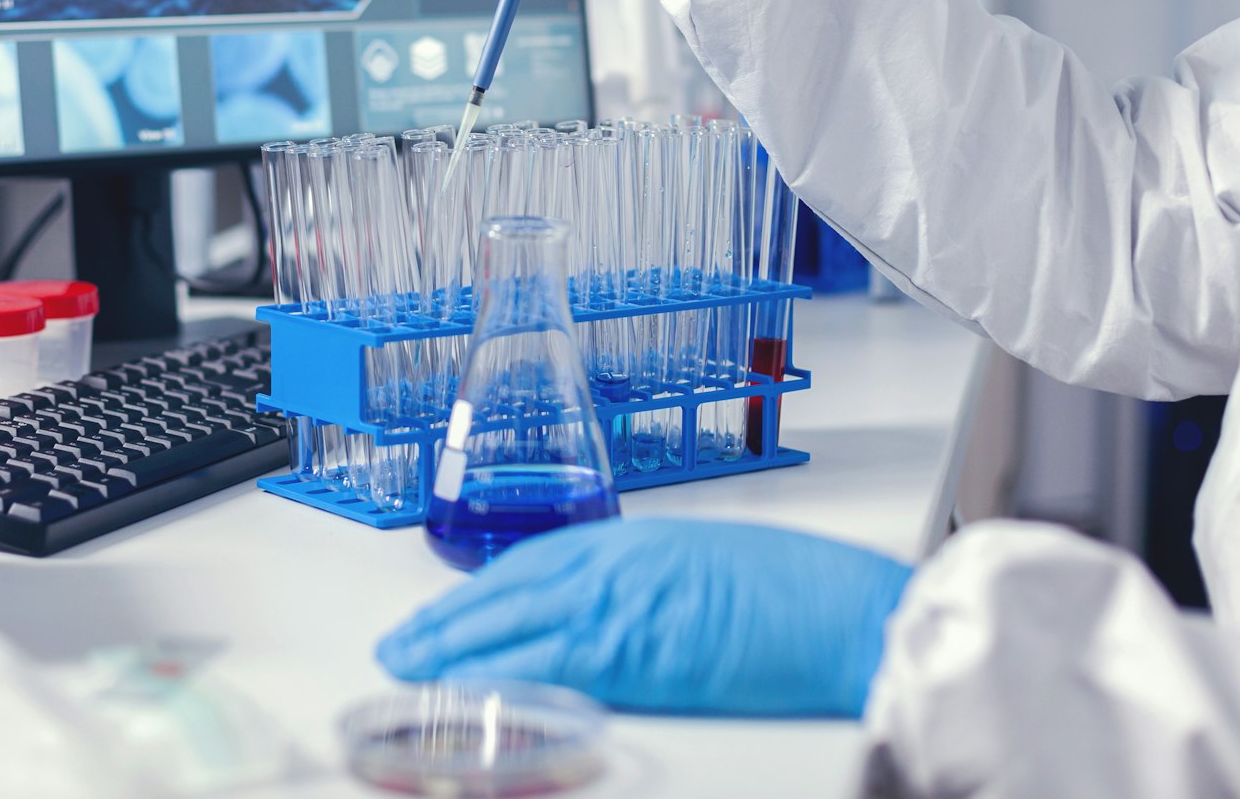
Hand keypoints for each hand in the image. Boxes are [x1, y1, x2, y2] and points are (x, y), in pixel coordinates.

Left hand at [377, 518, 913, 716]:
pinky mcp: (634, 657)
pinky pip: (549, 672)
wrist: (841, 610)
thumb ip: (641, 582)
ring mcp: (620, 609)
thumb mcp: (701, 563)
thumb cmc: (793, 588)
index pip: (528, 565)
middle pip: (505, 595)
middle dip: (445, 623)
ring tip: (409, 673)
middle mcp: (613, 566)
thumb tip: (604, 611)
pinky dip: (501, 684)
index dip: (476, 593)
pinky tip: (468, 698)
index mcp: (629, 540)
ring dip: (453, 653)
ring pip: (512, 630)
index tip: (440, 613)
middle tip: (397, 648)